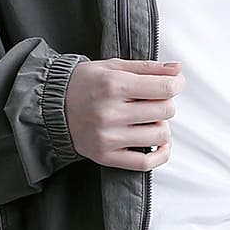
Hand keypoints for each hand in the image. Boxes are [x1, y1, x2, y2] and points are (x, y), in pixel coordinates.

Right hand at [64, 58, 185, 170]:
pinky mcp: (106, 156)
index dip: (177, 85)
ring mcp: (108, 137)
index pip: (164, 88)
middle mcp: (110, 112)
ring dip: (161, 126)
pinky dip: (161, 153)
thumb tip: (177, 70)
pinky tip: (158, 143)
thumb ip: (148, 68)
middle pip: (165, 111)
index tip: (175, 84)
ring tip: (148, 119)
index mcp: (113, 85)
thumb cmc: (86, 83)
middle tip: (152, 101)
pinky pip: (146, 162)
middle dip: (165, 103)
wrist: (51, 106)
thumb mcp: (114, 67)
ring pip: (159, 135)